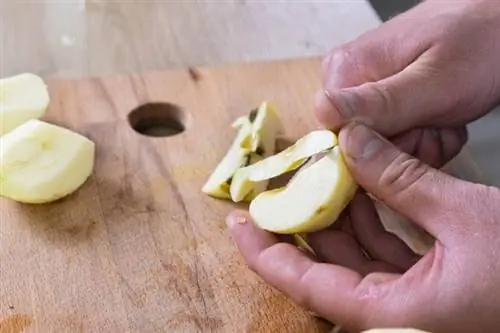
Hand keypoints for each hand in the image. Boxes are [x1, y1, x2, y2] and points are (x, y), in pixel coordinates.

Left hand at [226, 123, 499, 331]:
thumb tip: (352, 142)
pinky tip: (366, 186)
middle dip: (303, 224)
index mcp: (395, 315)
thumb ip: (401, 180)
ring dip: (340, 215)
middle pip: (326, 268)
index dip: (264, 253)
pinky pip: (386, 251)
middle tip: (281, 186)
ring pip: (356, 256)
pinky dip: (374, 218)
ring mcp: (415, 301)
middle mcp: (397, 315)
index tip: (237, 224)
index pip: (306, 285)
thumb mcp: (466, 215)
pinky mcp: (433, 284)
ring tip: (324, 174)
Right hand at [314, 0, 499, 166]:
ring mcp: (368, 89)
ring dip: (420, 143)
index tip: (412, 136)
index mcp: (346, 71)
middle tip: (435, 126)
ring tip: (444, 119)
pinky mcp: (387, 98)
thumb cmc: (479, 43)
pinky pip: (396, 136)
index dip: (374, 150)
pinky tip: (442, 118)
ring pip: (382, 145)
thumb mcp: (432, 82)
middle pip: (360, 144)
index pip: (335, 137)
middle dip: (404, 146)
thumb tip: (323, 112)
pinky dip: (425, 136)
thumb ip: (378, 103)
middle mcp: (349, 80)